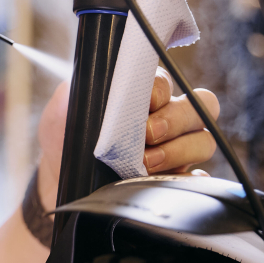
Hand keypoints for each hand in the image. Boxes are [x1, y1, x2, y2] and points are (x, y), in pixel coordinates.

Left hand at [35, 67, 219, 210]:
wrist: (60, 178)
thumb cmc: (65, 138)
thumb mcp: (63, 110)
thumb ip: (77, 90)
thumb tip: (87, 84)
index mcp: (143, 94)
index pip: (166, 82)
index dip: (160, 90)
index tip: (145, 102)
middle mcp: (166, 118)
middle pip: (200, 107)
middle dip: (176, 119)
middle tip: (148, 135)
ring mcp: (175, 150)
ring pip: (203, 141)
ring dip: (179, 151)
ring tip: (146, 164)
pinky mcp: (175, 179)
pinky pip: (200, 178)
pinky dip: (192, 178)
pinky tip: (169, 181)